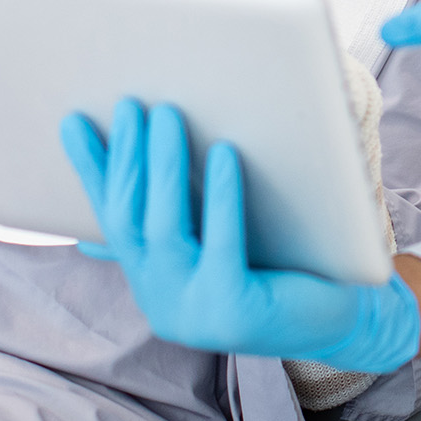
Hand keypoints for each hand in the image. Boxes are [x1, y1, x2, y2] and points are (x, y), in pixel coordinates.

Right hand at [62, 99, 418, 371]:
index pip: (110, 219)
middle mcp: (162, 302)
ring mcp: (194, 313)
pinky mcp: (236, 313)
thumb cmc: (284, 264)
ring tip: (168, 114)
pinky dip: (221, 195)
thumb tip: (139, 162)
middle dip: (126, 157)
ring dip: (163, 167)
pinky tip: (225, 151)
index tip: (72, 121)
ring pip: (165, 229)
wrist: (347, 317)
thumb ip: (180, 214)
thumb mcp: (220, 237)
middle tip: (128, 104)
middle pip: (130, 219)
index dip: (90, 170)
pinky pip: (222, 244)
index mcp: (153, 282)